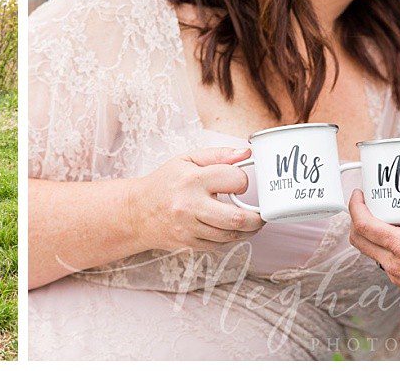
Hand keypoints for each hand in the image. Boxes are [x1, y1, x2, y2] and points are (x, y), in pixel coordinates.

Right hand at [126, 147, 264, 251]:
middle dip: (257, 218)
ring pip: (231, 235)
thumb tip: (246, 153)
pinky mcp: (189, 244)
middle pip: (238, 219)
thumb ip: (219, 155)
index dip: (243, 181)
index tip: (239, 183)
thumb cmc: (164, 182)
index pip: (235, 181)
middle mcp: (190, 206)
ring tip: (249, 221)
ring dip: (247, 230)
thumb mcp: (187, 160)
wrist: (137, 212)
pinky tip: (229, 228)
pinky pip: (219, 245)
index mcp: (192, 180)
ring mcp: (189, 229)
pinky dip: (230, 238)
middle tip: (261, 214)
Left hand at [347, 180, 399, 322]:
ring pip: (373, 250)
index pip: (365, 226)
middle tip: (370, 204)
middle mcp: (394, 263)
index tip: (359, 194)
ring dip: (380, 233)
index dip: (355, 206)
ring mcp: (396, 275)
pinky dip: (394, 247)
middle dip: (358, 218)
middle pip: (359, 239)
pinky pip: (387, 260)